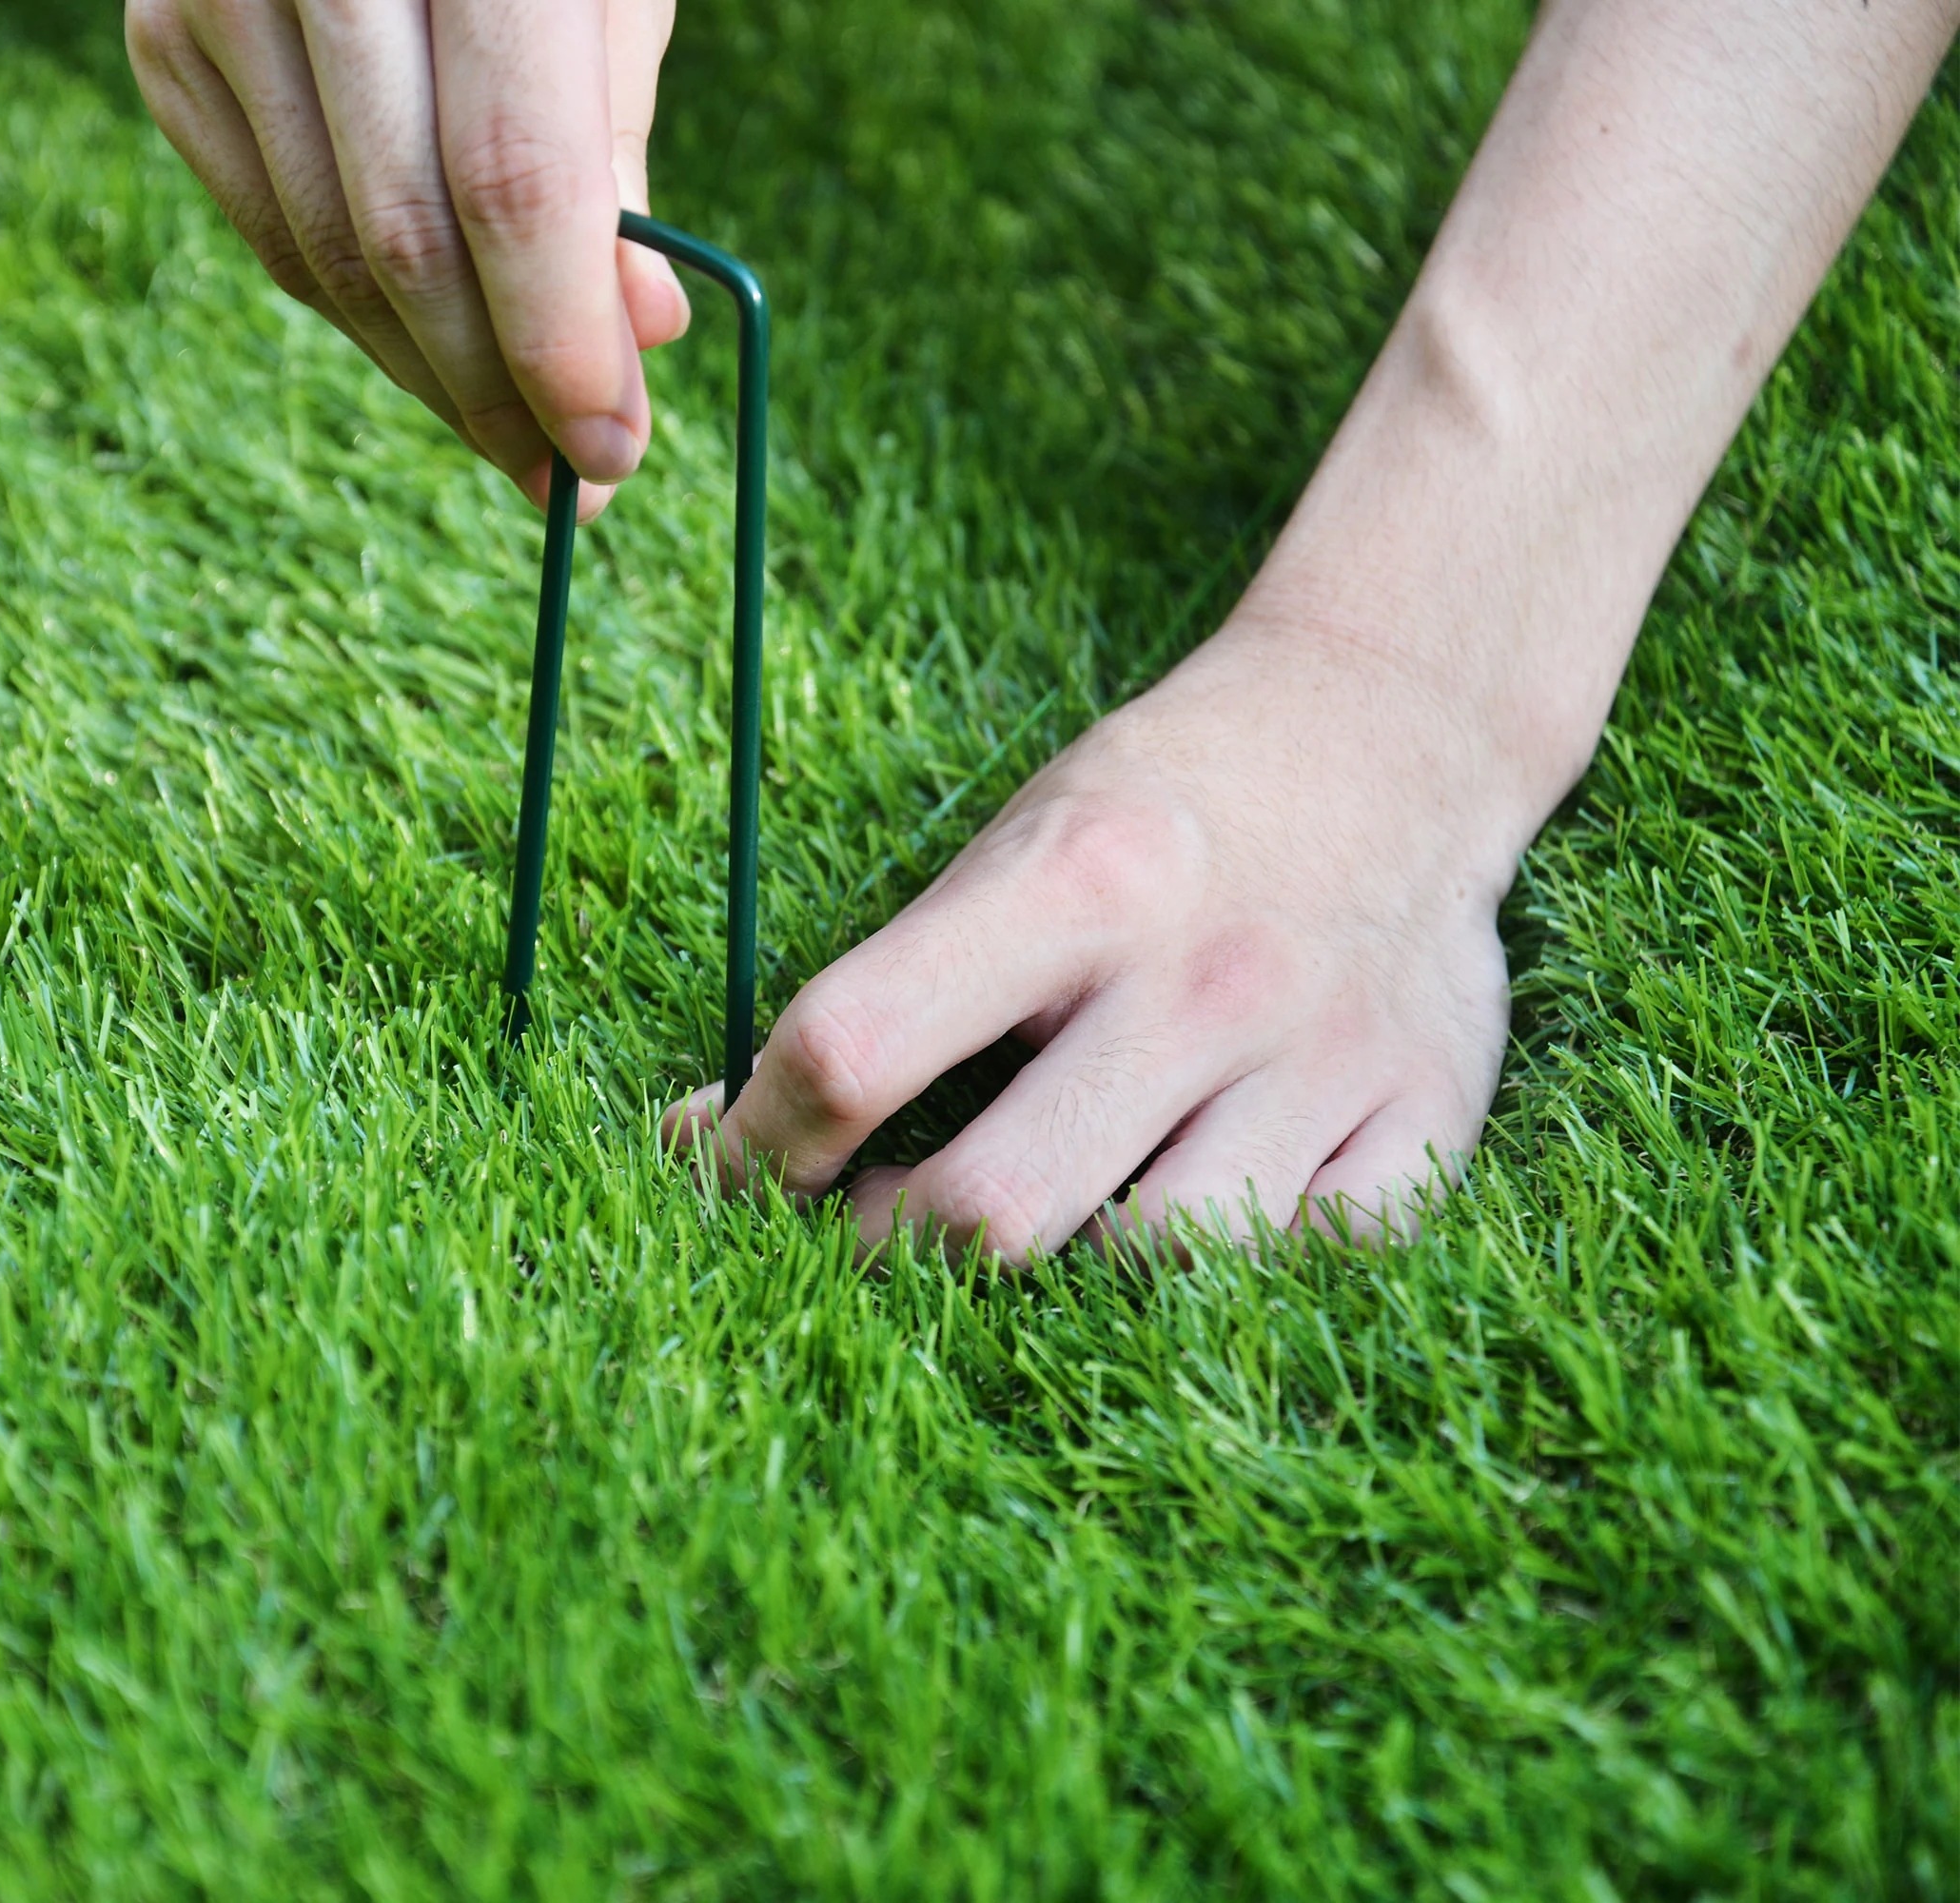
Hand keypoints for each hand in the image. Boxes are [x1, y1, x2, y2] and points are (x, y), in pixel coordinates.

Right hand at [127, 0, 689, 515]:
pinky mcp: (160, 32)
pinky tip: (426, 343)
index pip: (506, 178)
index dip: (559, 338)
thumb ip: (613, 149)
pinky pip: (265, 221)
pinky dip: (351, 306)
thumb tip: (636, 343)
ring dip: (427, 371)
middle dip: (498, 383)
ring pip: (320, 253)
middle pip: (400, 235)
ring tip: (514, 430)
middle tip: (577, 472)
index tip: (613, 452)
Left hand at [666, 621, 1525, 1253]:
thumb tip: (702, 1140)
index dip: (759, 1143)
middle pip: (993, 1209)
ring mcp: (1324, 1058)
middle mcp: (1201, 980)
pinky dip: (1232, 1272)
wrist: (1395, 729)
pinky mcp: (1427, 1117)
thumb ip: (887, 995)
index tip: (722, 1176)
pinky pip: (1309, 1265)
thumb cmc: (1159, 812)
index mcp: (1076, 886)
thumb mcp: (1010, 850)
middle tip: (864, 1229)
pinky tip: (1188, 1211)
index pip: (859, 1045)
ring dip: (1061, 1272)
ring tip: (1033, 1218)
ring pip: (1150, 1263)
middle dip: (889, 1249)